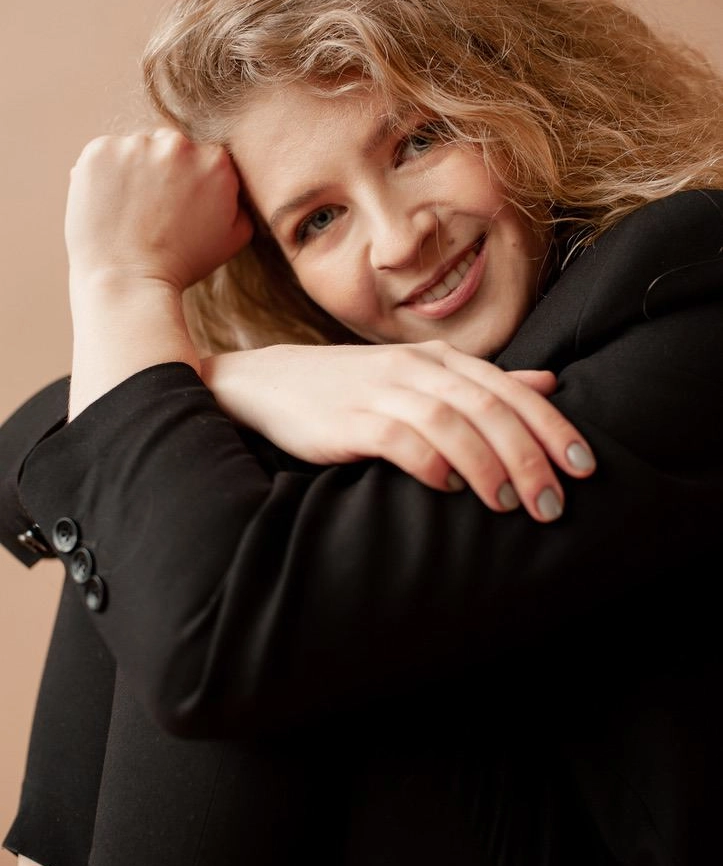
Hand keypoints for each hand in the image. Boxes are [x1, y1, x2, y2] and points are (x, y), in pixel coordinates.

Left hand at [65, 129, 251, 419]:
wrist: (128, 281)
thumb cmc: (183, 264)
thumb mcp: (234, 238)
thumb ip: (242, 202)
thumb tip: (236, 184)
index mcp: (216, 161)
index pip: (203, 158)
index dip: (190, 183)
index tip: (179, 207)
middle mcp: (177, 144)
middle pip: (170, 146)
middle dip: (163, 170)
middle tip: (153, 210)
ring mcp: (135, 145)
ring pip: (136, 149)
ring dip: (133, 170)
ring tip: (130, 212)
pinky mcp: (98, 151)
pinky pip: (104, 154)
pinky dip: (104, 174)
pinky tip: (109, 205)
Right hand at [201, 342, 595, 521]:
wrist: (270, 384)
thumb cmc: (353, 389)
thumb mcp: (422, 379)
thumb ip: (484, 383)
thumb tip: (549, 386)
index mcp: (441, 361)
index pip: (510, 391)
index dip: (551, 428)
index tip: (583, 468)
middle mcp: (416, 370)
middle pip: (487, 408)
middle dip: (527, 456)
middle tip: (552, 503)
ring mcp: (380, 391)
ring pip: (449, 421)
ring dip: (485, 463)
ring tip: (507, 504)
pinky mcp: (348, 420)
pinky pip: (396, 437)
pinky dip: (427, 461)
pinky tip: (445, 487)